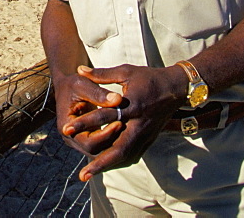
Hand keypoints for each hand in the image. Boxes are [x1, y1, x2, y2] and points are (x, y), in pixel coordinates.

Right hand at [52, 67, 123, 157]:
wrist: (66, 86)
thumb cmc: (73, 83)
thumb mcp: (83, 84)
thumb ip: (99, 94)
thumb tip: (118, 100)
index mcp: (66, 125)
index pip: (88, 141)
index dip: (105, 135)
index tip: (120, 122)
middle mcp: (70, 137)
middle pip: (94, 151)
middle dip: (111, 140)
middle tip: (125, 125)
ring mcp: (78, 140)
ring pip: (99, 152)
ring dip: (113, 143)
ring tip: (126, 127)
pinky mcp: (87, 139)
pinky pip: (101, 147)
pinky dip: (112, 142)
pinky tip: (124, 131)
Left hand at [66, 64, 186, 181]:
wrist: (177, 88)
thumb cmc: (149, 78)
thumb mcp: (126, 71)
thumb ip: (101, 74)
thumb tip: (79, 68)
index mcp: (131, 105)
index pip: (104, 117)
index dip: (84, 123)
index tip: (66, 129)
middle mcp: (138, 123)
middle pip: (117, 148)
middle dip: (99, 162)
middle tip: (82, 175)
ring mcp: (145, 134)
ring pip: (126, 156)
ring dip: (107, 166)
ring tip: (89, 174)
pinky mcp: (149, 138)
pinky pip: (133, 154)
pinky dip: (119, 161)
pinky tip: (107, 166)